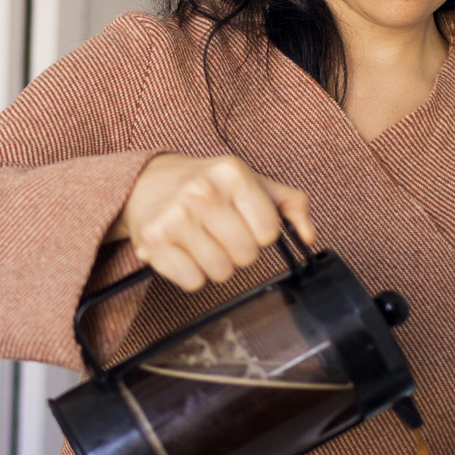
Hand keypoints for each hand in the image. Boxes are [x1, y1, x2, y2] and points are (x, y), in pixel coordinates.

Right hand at [105, 154, 314, 293]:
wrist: (146, 181)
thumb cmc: (206, 185)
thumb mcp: (251, 182)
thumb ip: (290, 204)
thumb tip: (309, 236)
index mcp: (232, 173)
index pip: (269, 231)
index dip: (259, 233)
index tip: (243, 222)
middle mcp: (202, 191)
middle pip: (246, 255)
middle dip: (237, 251)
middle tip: (219, 233)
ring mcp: (175, 216)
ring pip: (221, 272)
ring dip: (215, 264)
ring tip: (201, 242)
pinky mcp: (154, 240)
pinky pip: (192, 281)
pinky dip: (191, 274)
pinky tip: (183, 251)